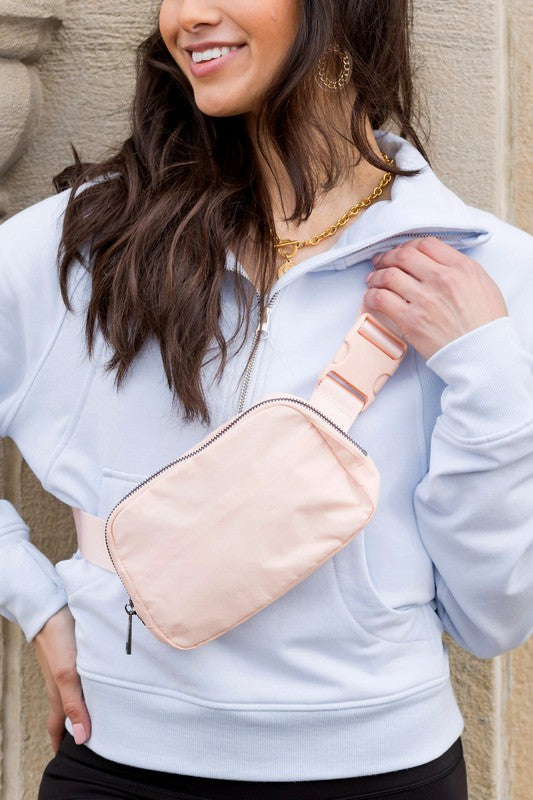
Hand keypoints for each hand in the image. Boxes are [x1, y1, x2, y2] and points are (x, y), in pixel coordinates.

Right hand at [32, 605, 90, 752]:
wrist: (50, 605)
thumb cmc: (58, 639)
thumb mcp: (68, 674)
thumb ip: (75, 705)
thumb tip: (81, 738)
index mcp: (59, 693)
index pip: (58, 726)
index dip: (62, 741)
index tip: (69, 757)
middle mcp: (61, 683)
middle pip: (66, 711)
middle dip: (74, 727)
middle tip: (88, 739)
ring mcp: (65, 667)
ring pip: (73, 693)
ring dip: (82, 705)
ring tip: (98, 712)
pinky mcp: (71, 652)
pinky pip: (78, 676)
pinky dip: (87, 685)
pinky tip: (98, 679)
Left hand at [363, 237, 507, 360]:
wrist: (482, 352)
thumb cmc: (485, 323)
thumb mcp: (483, 285)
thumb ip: (460, 269)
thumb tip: (436, 262)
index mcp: (460, 268)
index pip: (426, 244)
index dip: (409, 246)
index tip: (402, 252)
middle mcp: (441, 279)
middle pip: (403, 256)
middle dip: (387, 257)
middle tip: (381, 262)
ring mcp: (424, 299)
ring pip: (388, 275)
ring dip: (376, 276)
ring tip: (373, 280)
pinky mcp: (410, 320)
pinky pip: (381, 298)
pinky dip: (372, 295)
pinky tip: (372, 297)